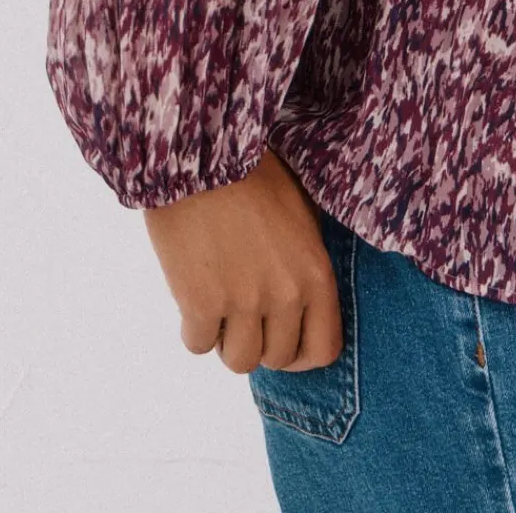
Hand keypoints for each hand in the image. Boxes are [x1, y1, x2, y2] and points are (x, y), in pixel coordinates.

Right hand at [142, 148, 343, 374]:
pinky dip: (194, 327)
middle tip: (243, 309)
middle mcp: (286, 295)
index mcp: (315, 273)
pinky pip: (199, 345)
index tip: (281, 338)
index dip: (301, 352)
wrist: (201, 154)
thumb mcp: (300, 212)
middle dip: (260, 339)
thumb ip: (305, 261)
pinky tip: (192, 295)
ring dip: (227, 339)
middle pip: (277, 358)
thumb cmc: (252, 173)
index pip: (323, 349)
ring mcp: (244, 303)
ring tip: (219, 305)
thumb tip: (301, 303)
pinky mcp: (201, 304)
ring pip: (239, 361)